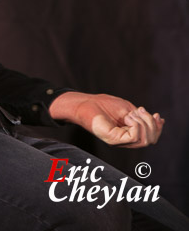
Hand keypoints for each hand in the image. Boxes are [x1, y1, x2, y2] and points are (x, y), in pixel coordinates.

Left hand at [49, 91, 163, 147]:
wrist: (85, 103)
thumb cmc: (103, 105)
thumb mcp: (128, 109)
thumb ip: (142, 117)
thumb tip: (160, 120)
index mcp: (129, 134)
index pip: (151, 138)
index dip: (158, 128)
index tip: (158, 115)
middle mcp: (125, 140)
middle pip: (150, 140)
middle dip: (151, 124)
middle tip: (140, 110)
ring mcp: (119, 141)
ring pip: (144, 140)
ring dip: (143, 123)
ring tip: (132, 113)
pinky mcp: (113, 140)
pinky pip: (134, 137)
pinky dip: (136, 125)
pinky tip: (129, 117)